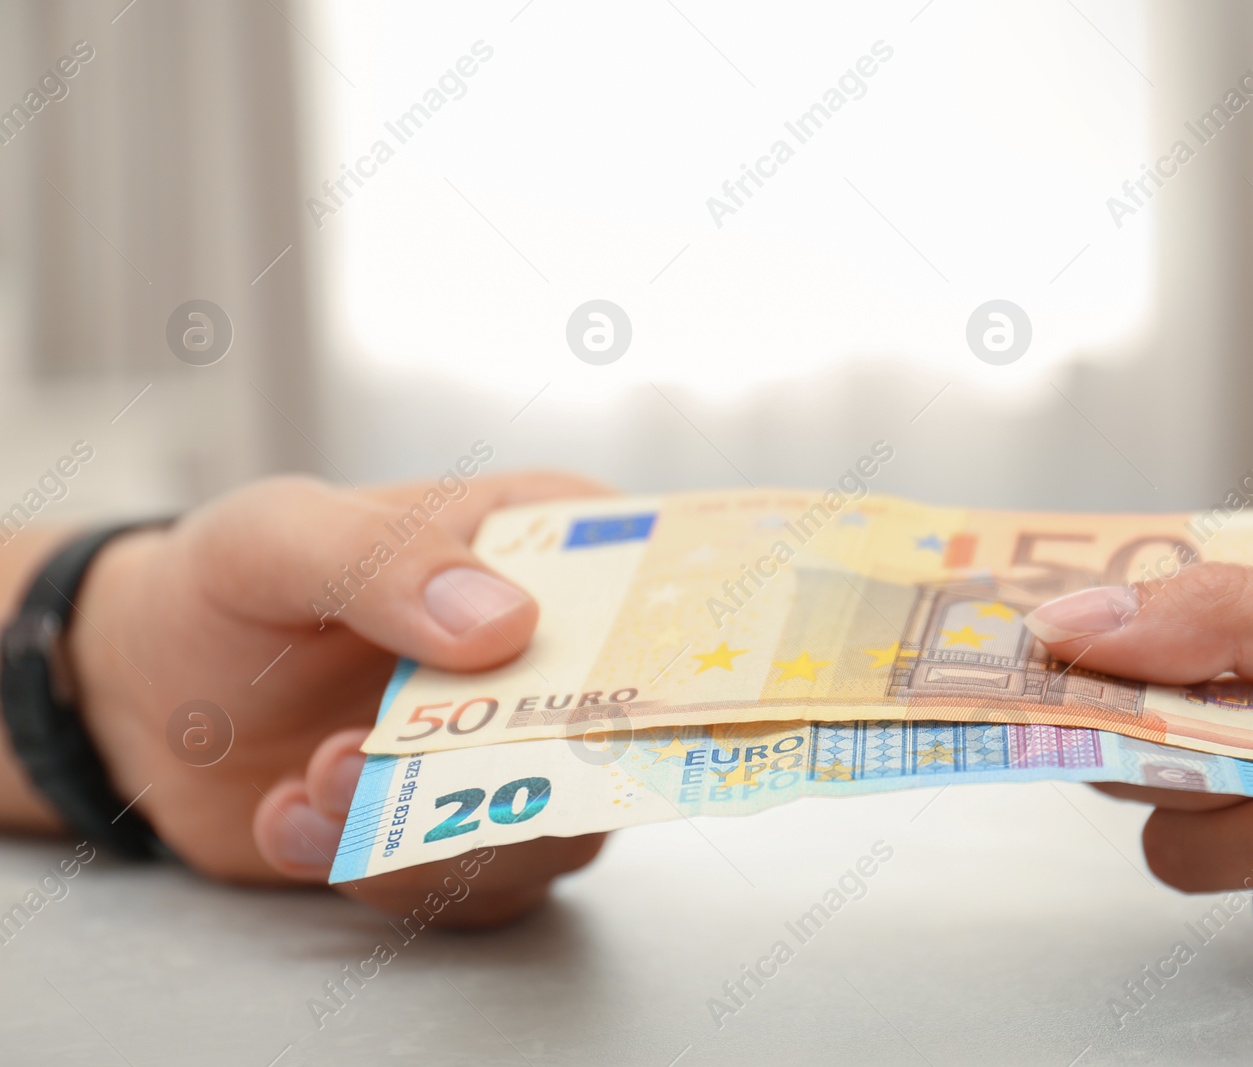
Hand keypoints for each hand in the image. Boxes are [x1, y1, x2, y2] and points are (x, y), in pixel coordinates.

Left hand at [67, 469, 609, 926]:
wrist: (148, 697)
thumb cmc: (229, 584)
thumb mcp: (277, 538)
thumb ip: (383, 562)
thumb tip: (507, 625)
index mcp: (541, 544)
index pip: (655, 582)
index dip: (662, 636)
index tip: (598, 682)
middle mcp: (555, 655)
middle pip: (624, 729)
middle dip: (510, 766)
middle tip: (359, 756)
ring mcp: (521, 752)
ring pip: (558, 827)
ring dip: (436, 829)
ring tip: (309, 787)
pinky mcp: (471, 833)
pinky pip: (478, 887)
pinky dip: (386, 872)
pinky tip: (292, 822)